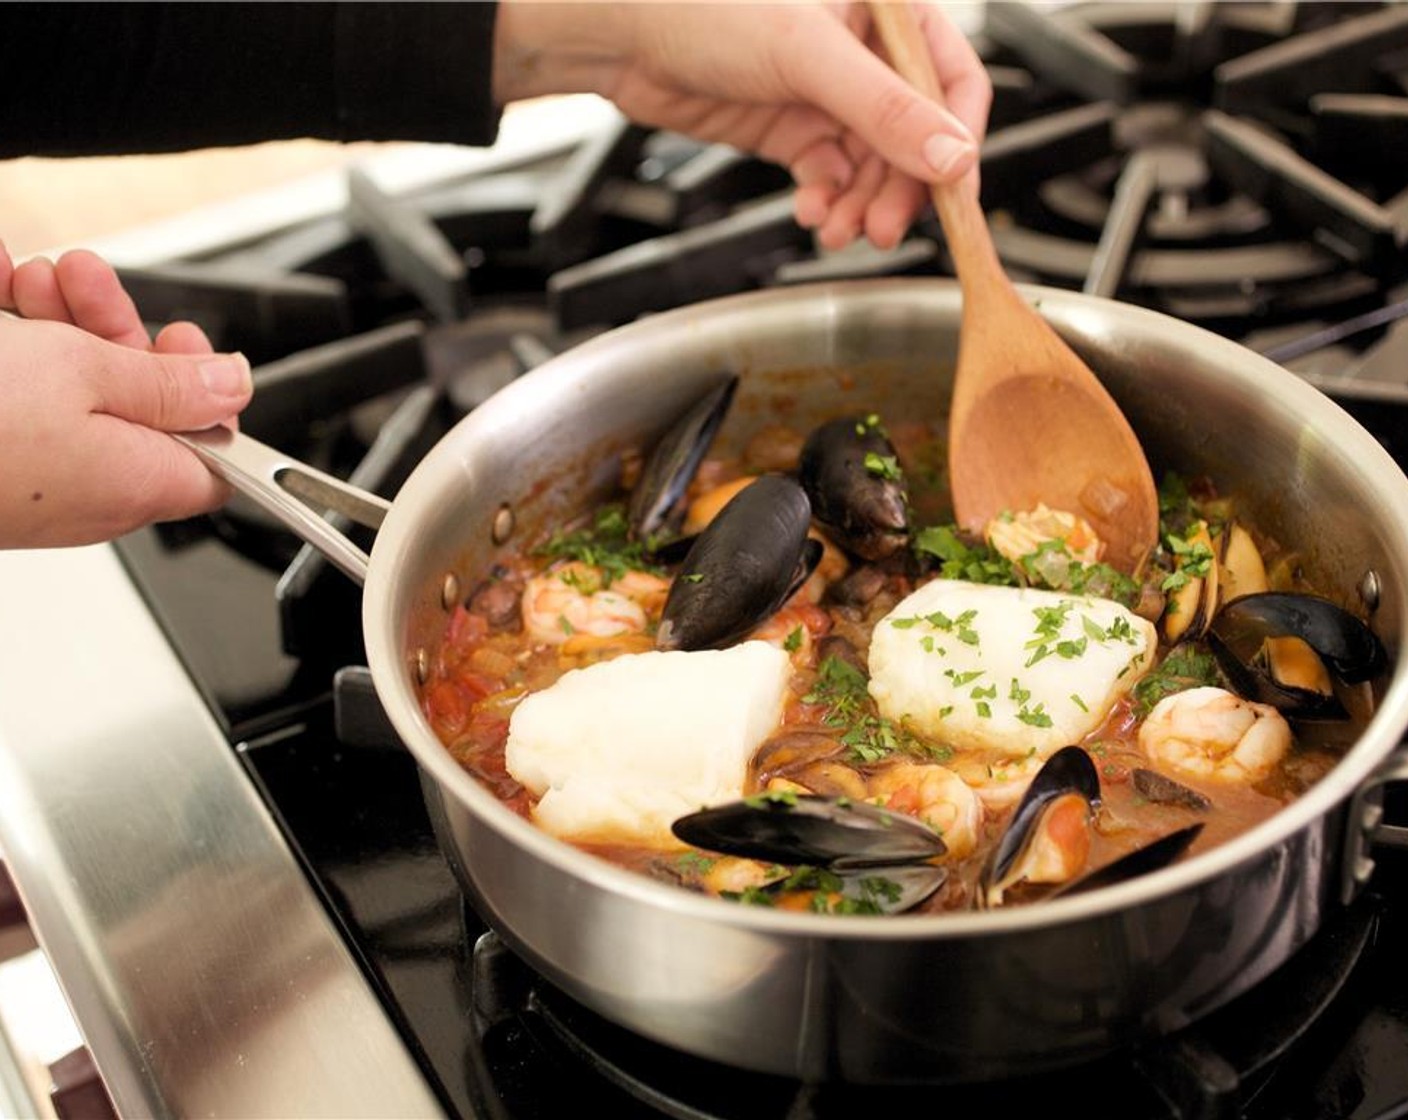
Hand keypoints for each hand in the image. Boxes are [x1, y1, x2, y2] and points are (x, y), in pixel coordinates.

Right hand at [0, 241, 251, 547]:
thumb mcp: (91, 376)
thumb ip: (171, 382)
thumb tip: (233, 388)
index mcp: (138, 482)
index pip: (212, 459)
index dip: (210, 399)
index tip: (187, 345)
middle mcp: (90, 491)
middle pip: (134, 405)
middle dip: (113, 328)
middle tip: (89, 283)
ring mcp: (35, 478)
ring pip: (68, 389)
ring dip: (57, 319)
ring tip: (32, 276)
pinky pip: (17, 392)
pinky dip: (13, 337)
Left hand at [492, 1, 989, 250]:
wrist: (621, 34)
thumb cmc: (706, 6)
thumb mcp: (809, 55)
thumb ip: (886, 110)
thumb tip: (952, 158)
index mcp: (887, 12)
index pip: (952, 82)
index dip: (955, 142)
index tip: (948, 192)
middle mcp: (864, 52)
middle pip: (912, 137)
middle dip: (898, 188)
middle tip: (882, 228)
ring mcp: (827, 93)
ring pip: (869, 165)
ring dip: (860, 204)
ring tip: (839, 230)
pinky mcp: (792, 127)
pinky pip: (829, 175)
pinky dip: (826, 201)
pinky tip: (814, 213)